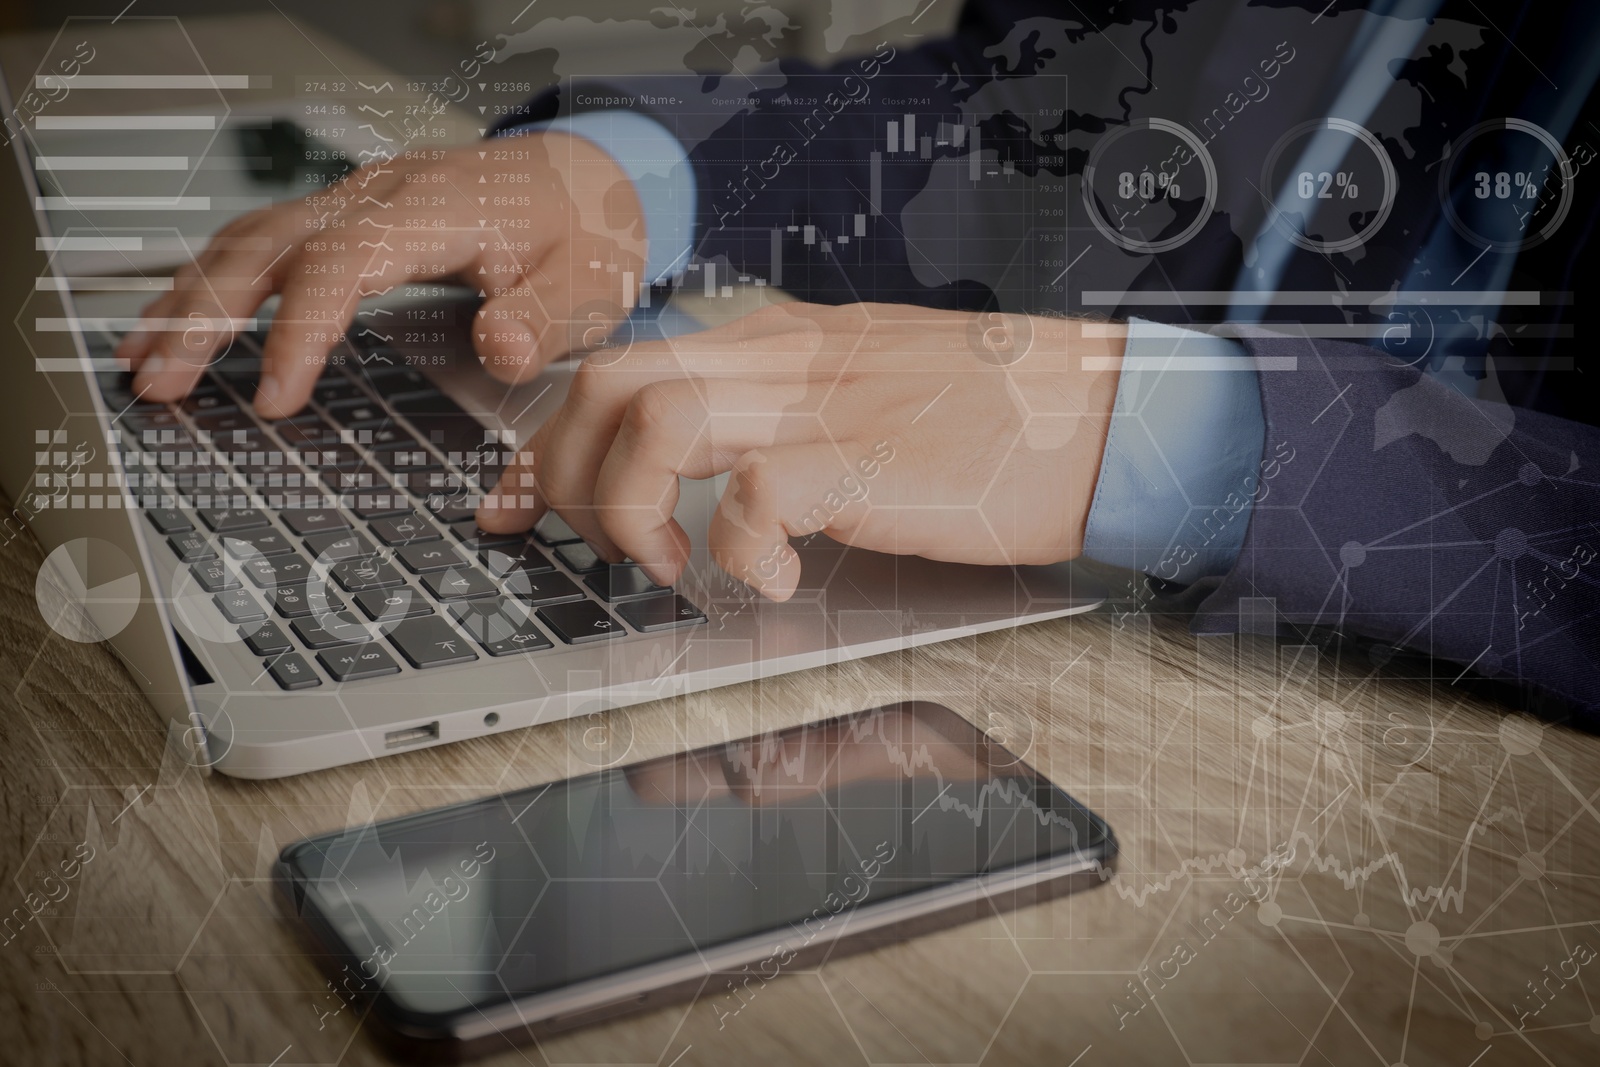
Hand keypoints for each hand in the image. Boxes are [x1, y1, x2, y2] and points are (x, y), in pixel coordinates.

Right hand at [114, 133, 645, 417]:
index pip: (342, 264)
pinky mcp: (349, 218)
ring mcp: (358, 202)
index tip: (276, 397)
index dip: (301, 331)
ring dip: (191, 297)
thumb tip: (498, 349)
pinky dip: (215, 280)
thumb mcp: (591, 281)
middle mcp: (382, 196)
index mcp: (436, 209)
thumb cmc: (585, 230)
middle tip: (158, 383)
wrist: (587, 175)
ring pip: (252, 238)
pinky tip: (183, 320)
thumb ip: (546, 319)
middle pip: (270, 244)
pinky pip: (267, 241)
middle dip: (206, 315)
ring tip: (141, 359)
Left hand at [476, 302, 1124, 598]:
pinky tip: (774, 582)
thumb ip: (781, 419)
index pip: (619, 361)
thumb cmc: (992, 417)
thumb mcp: (864, 397)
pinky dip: (739, 547)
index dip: (541, 435)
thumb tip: (713, 479)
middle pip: (608, 380)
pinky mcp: (871, 462)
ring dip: (630, 505)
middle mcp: (782, 363)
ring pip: (656, 418)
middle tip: (584, 542)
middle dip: (559, 469)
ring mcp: (824, 407)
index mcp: (777, 347)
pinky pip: (761, 490)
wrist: (1101, 413)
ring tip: (670, 566)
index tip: (509, 499)